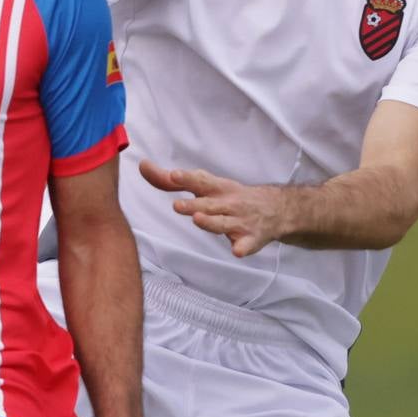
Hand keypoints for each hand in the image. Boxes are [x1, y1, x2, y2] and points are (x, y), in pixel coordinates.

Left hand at [142, 159, 292, 257]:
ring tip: (197, 220)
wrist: (275, 208)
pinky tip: (237, 250)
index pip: (199, 181)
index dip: (186, 178)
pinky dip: (242, 247)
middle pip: (208, 204)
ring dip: (211, 222)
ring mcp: (240, 221)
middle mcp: (228, 203)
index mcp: (216, 188)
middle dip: (193, 204)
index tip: (173, 175)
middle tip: (176, 205)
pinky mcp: (250, 239)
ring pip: (223, 224)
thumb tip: (142, 166)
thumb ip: (170, 180)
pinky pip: (246, 245)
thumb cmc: (229, 196)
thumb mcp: (204, 184)